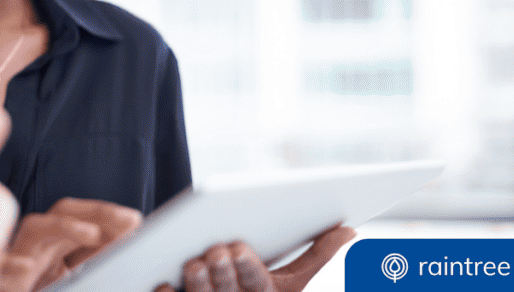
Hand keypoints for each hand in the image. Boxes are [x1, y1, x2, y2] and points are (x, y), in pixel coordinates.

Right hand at [6, 198, 142, 290]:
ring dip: (63, 226)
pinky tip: (25, 266)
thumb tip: (126, 243)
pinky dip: (11, 264)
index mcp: (55, 242)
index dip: (109, 215)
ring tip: (93, 234)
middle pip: (63, 212)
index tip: (136, 220)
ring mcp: (16, 255)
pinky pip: (1, 265)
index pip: (83, 217)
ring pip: (34, 228)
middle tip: (130, 220)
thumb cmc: (37, 287)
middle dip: (97, 212)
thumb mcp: (71, 274)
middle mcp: (37, 242)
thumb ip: (93, 259)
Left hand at [154, 225, 355, 291]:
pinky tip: (162, 283)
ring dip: (196, 283)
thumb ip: (318, 254)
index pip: (256, 283)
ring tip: (192, 263)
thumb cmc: (261, 291)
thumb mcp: (291, 280)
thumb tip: (350, 228)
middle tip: (215, 251)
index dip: (247, 267)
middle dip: (222, 272)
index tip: (238, 247)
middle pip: (227, 290)